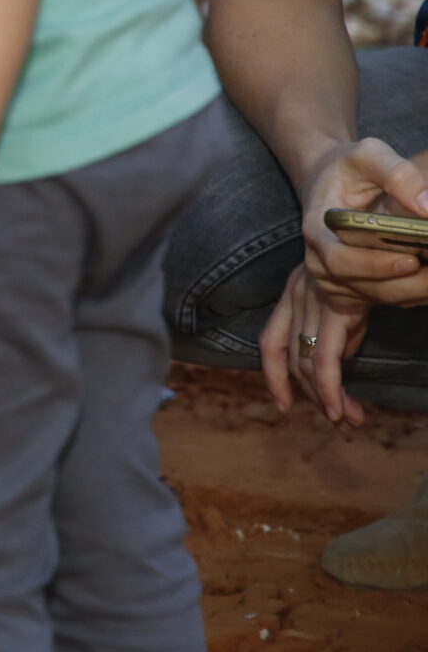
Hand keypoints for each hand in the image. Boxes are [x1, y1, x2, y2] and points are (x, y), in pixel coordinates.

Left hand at [262, 264, 375, 425]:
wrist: (379, 230)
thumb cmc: (367, 265)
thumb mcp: (348, 302)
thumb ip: (338, 330)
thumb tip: (335, 361)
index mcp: (292, 294)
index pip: (271, 342)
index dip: (273, 377)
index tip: (283, 405)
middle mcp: (294, 295)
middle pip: (291, 358)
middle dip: (312, 395)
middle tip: (338, 421)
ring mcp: (311, 299)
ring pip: (306, 363)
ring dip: (326, 398)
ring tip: (348, 421)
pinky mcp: (335, 306)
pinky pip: (324, 357)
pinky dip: (329, 388)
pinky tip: (339, 409)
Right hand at [295, 138, 427, 306]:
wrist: (327, 180)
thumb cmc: (347, 167)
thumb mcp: (368, 154)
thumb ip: (398, 175)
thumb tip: (427, 206)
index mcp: (317, 230)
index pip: (339, 260)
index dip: (374, 265)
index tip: (412, 260)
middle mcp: (319, 260)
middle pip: (365, 287)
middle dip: (409, 285)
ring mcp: (334, 278)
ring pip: (379, 297)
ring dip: (415, 291)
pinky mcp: (351, 288)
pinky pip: (385, 300)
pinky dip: (413, 294)